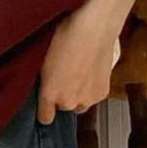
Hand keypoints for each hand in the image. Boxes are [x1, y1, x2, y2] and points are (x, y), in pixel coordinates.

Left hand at [36, 6, 121, 124]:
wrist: (94, 30)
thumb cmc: (67, 36)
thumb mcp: (44, 58)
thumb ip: (45, 79)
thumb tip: (45, 84)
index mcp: (49, 93)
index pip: (45, 117)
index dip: (45, 110)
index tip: (45, 104)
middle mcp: (67, 101)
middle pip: (63, 107)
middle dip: (63, 96)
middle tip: (65, 76)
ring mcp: (86, 99)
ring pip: (80, 104)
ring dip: (78, 94)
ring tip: (79, 73)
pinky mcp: (102, 93)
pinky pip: (94, 97)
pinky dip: (92, 88)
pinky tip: (91, 71)